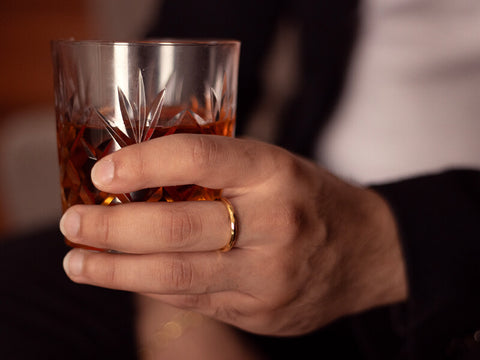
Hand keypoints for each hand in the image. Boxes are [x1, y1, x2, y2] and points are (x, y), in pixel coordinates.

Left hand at [60, 134, 406, 335]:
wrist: (367, 251)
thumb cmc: (309, 198)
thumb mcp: (272, 166)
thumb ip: (216, 171)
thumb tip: (142, 177)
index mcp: (276, 171)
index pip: (200, 158)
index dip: (143, 162)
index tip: (103, 172)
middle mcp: (274, 223)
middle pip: (176, 227)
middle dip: (111, 227)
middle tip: (72, 222)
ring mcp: (268, 274)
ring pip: (176, 274)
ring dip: (115, 269)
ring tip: (77, 261)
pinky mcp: (262, 310)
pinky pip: (192, 298)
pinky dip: (148, 286)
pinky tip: (122, 277)